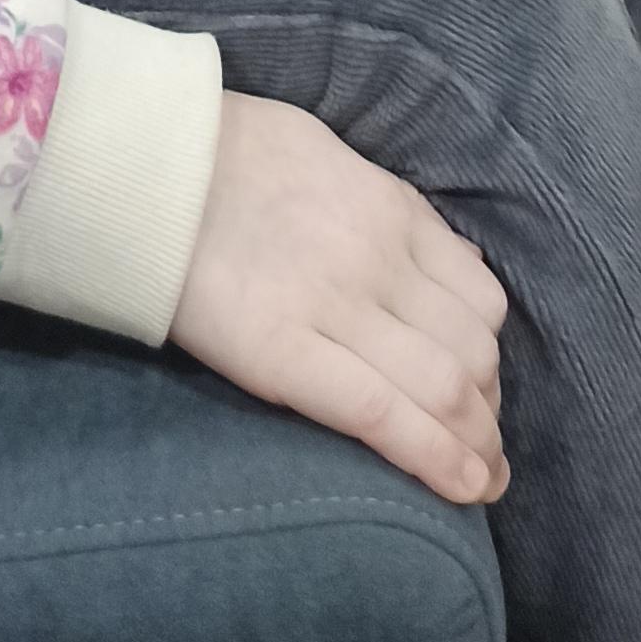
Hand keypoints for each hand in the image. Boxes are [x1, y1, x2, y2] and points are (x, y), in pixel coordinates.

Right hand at [170, 95, 508, 512]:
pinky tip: (462, 490)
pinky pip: (382, 413)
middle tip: (479, 448)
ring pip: (447, 387)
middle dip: (488, 411)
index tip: (483, 391)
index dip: (491, 356)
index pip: (480, 298)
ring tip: (477, 480)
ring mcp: (336, 306)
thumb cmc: (229, 152)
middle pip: (473, 350)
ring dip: (476, 444)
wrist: (149, 158)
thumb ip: (387, 208)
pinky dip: (436, 458)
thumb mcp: (331, 157)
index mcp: (391, 212)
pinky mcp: (283, 353)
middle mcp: (380, 259)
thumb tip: (440, 256)